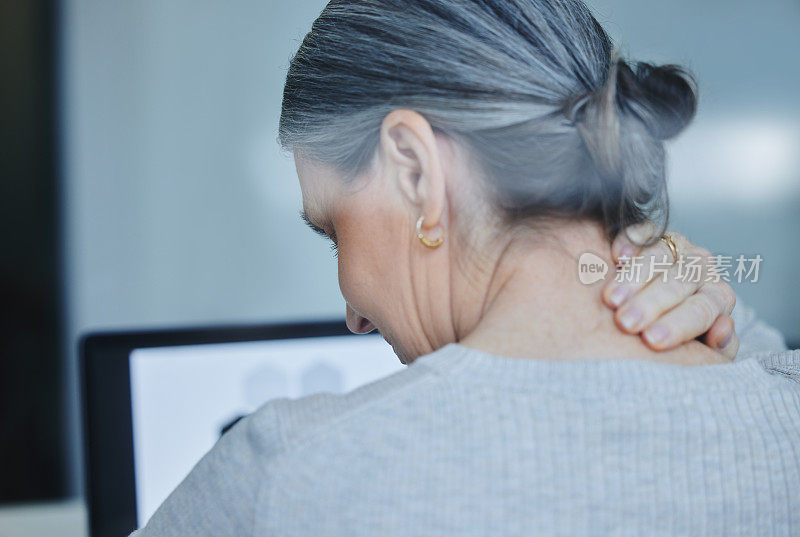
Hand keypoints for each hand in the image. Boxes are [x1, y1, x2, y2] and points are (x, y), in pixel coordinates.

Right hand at [602, 222, 738, 358]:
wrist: (647, 312)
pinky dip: (630, 242)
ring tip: (612, 300)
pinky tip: (618, 258)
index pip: (701, 310)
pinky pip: (643, 232)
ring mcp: (676, 246)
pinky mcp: (650, 233)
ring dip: (634, 278)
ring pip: (660, 255)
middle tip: (626, 323)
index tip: (651, 341)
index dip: (677, 325)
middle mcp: (701, 267)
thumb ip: (719, 349)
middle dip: (650, 303)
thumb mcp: (699, 350)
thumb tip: (723, 326)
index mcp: (717, 297)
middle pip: (679, 282)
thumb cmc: (672, 337)